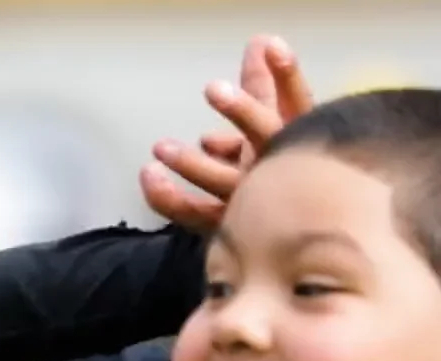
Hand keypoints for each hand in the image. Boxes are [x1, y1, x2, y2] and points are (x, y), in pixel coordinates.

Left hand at [142, 34, 316, 229]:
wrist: (282, 227)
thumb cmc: (274, 164)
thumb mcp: (271, 121)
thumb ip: (264, 85)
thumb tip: (259, 45)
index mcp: (296, 140)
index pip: (299, 103)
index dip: (287, 76)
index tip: (270, 47)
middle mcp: (279, 169)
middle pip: (267, 139)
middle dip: (243, 110)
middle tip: (213, 88)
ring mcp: (253, 199)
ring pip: (224, 181)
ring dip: (192, 163)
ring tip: (161, 147)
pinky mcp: (226, 222)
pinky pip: (192, 212)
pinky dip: (166, 197)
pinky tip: (148, 176)